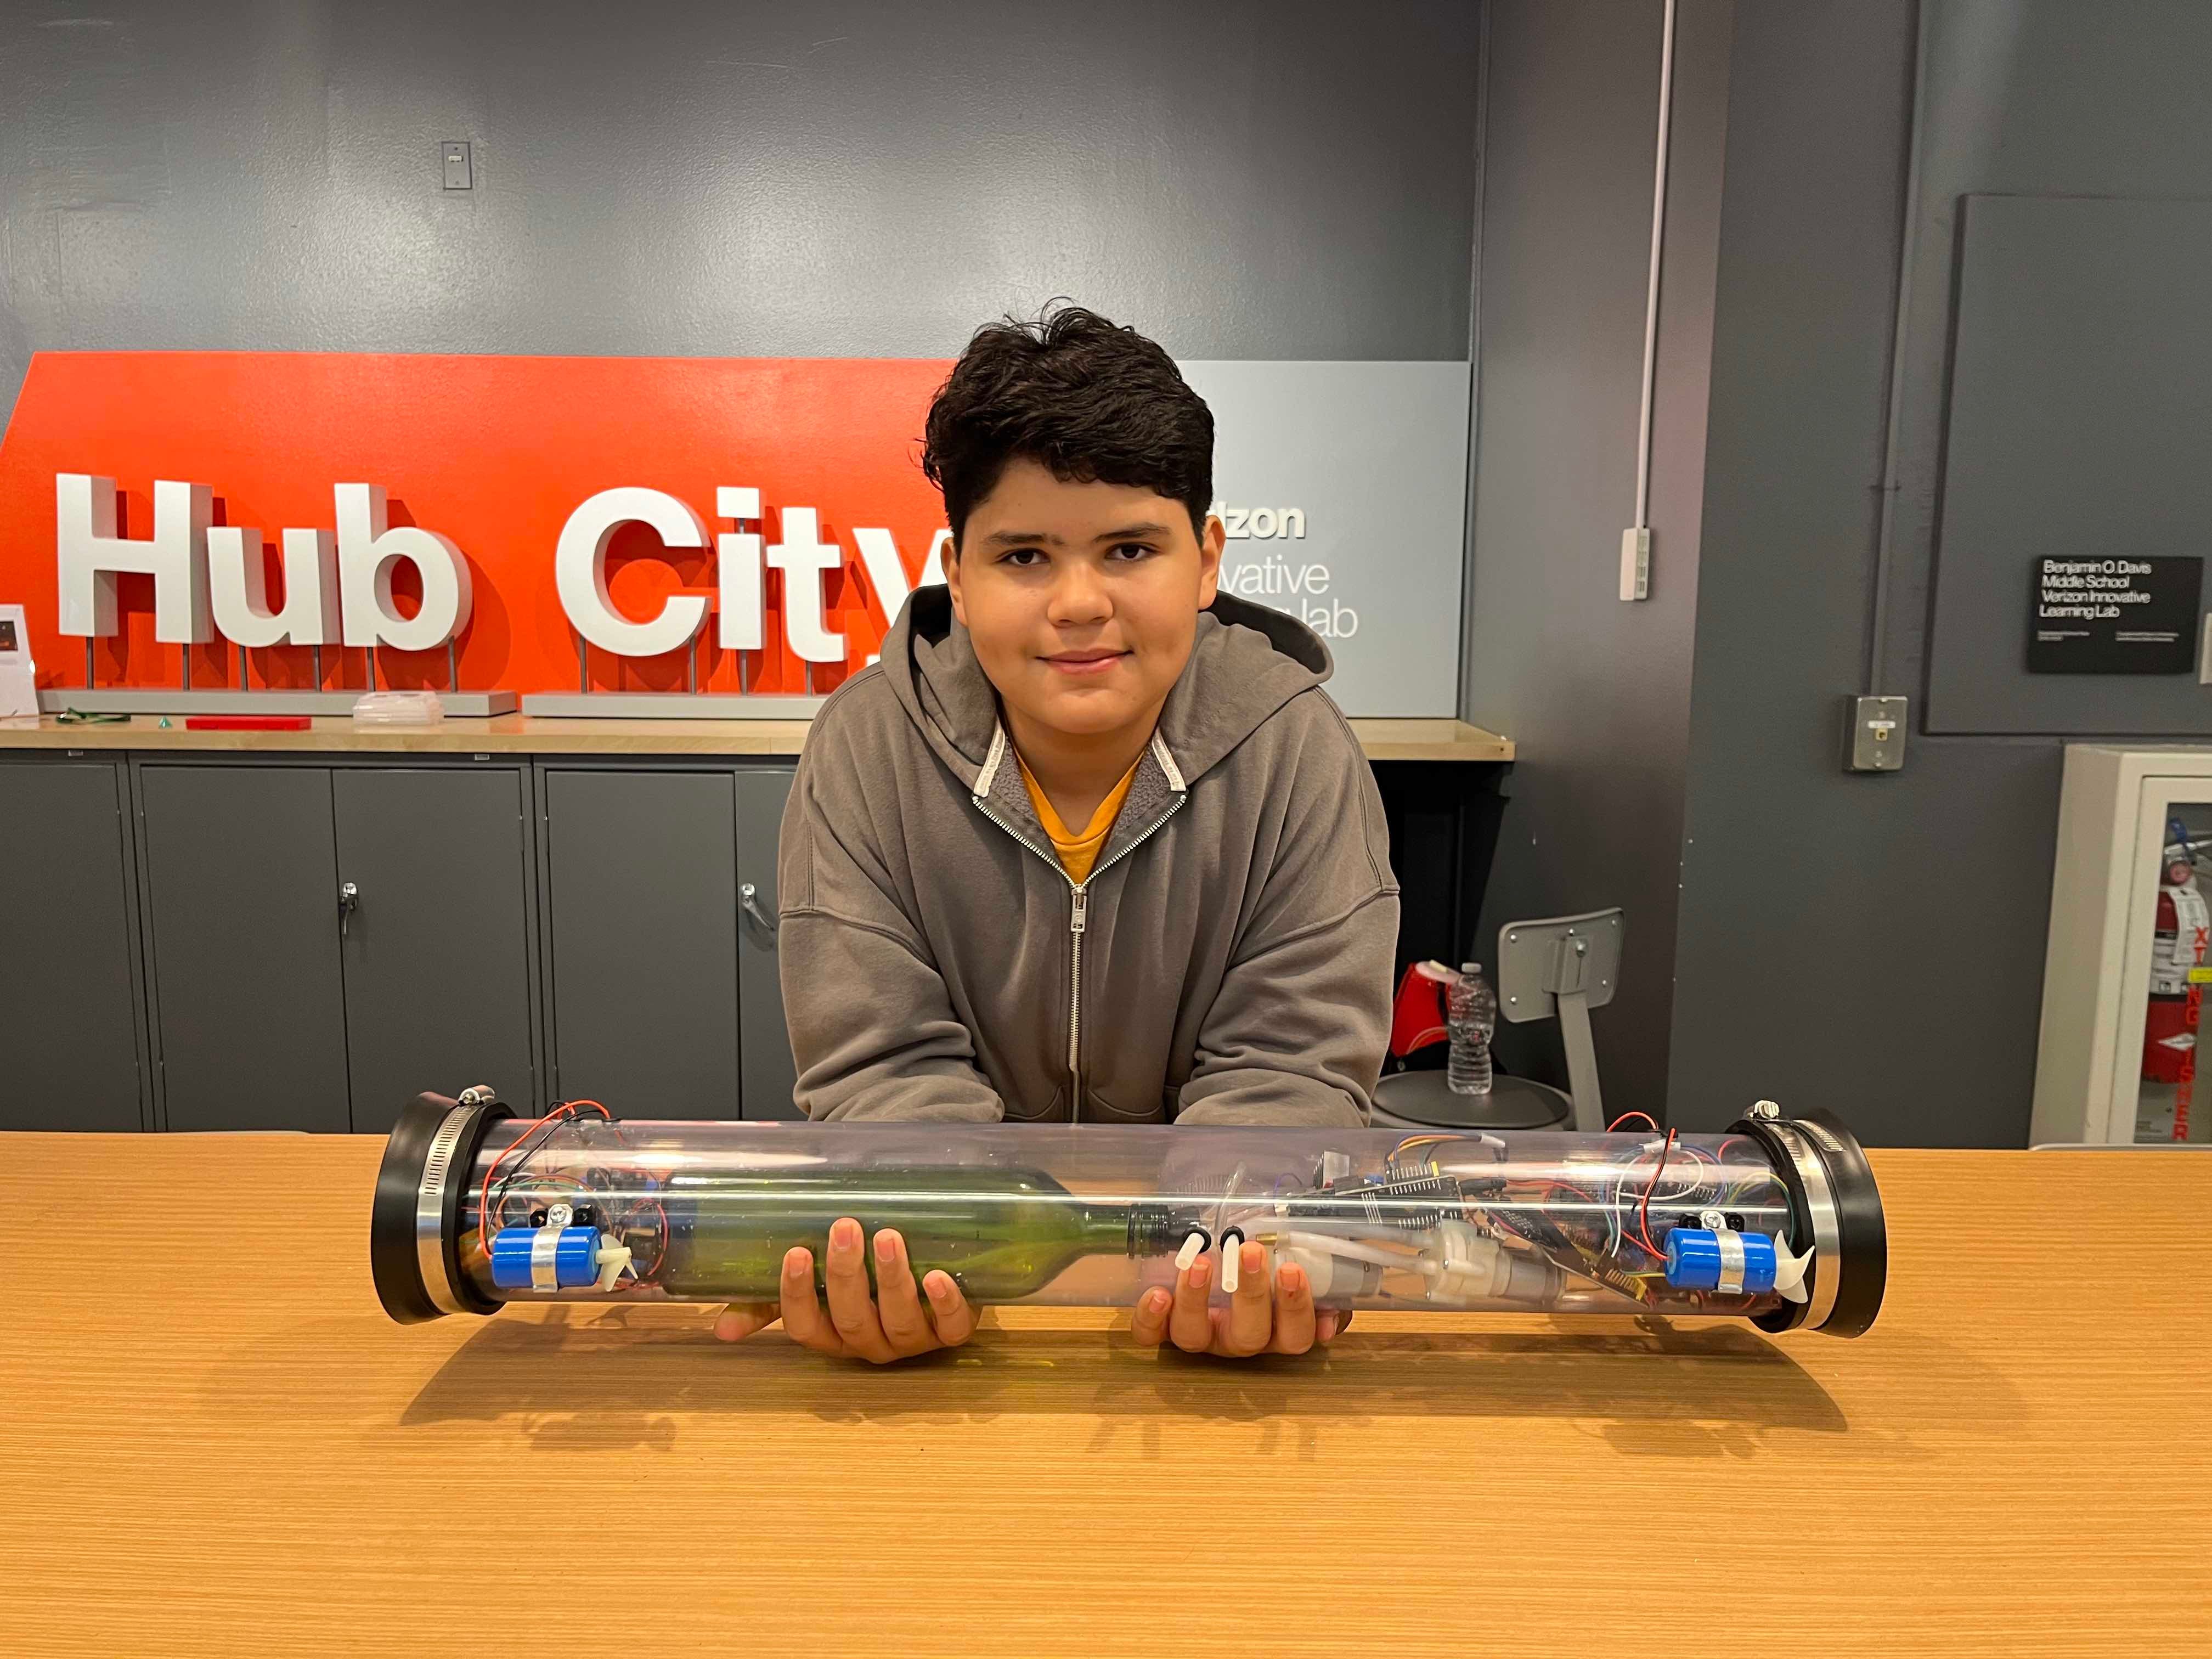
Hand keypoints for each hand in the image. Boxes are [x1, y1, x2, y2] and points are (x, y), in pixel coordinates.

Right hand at [710, 1218, 976, 1362]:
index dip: (798, 1295)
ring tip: (889, 1237)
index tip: (797, 1251)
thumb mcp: (813, 1284)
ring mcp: (914, 1340)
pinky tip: (937, 1276)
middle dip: (846, 1275)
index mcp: (832, 1334)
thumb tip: (720, 1330)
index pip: (806, 1327)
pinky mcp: (954, 1329)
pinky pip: (953, 1327)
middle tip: (845, 1226)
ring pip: (900, 1323)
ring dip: (893, 1281)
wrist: (924, 1257)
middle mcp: (870, 1343)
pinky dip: (946, 1303)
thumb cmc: (859, 1274)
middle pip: (852, 1320)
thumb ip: (768, 1300)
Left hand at [1130, 1239, 1352, 1356]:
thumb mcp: (1300, 1263)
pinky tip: (1157, 1293)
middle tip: (1252, 1251)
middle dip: (1251, 1293)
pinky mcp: (1164, 1329)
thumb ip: (1326, 1284)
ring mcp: (1201, 1336)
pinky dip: (1150, 1319)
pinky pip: (1151, 1335)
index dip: (1296, 1309)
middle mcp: (1238, 1340)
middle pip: (1249, 1334)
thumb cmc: (1265, 1260)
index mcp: (1276, 1331)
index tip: (1293, 1270)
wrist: (1219, 1255)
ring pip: (1196, 1336)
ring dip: (1197, 1301)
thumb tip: (1333, 1313)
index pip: (1295, 1335)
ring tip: (1199, 1264)